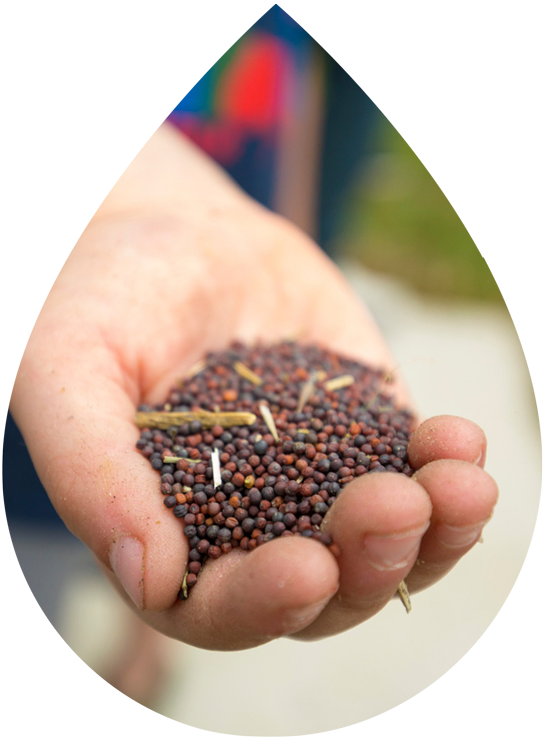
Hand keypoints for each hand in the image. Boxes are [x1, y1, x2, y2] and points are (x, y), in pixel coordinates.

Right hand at [4, 204, 497, 647]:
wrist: (180, 233)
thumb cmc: (109, 301)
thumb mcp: (64, 368)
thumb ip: (89, 470)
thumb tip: (149, 578)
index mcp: (176, 536)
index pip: (222, 608)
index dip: (264, 602)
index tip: (305, 566)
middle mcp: (254, 525)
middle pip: (325, 593)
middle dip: (368, 564)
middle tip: (392, 506)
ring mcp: (319, 481)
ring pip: (389, 547)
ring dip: (435, 533)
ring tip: (461, 484)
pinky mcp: (367, 432)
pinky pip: (419, 473)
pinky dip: (449, 470)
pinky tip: (460, 441)